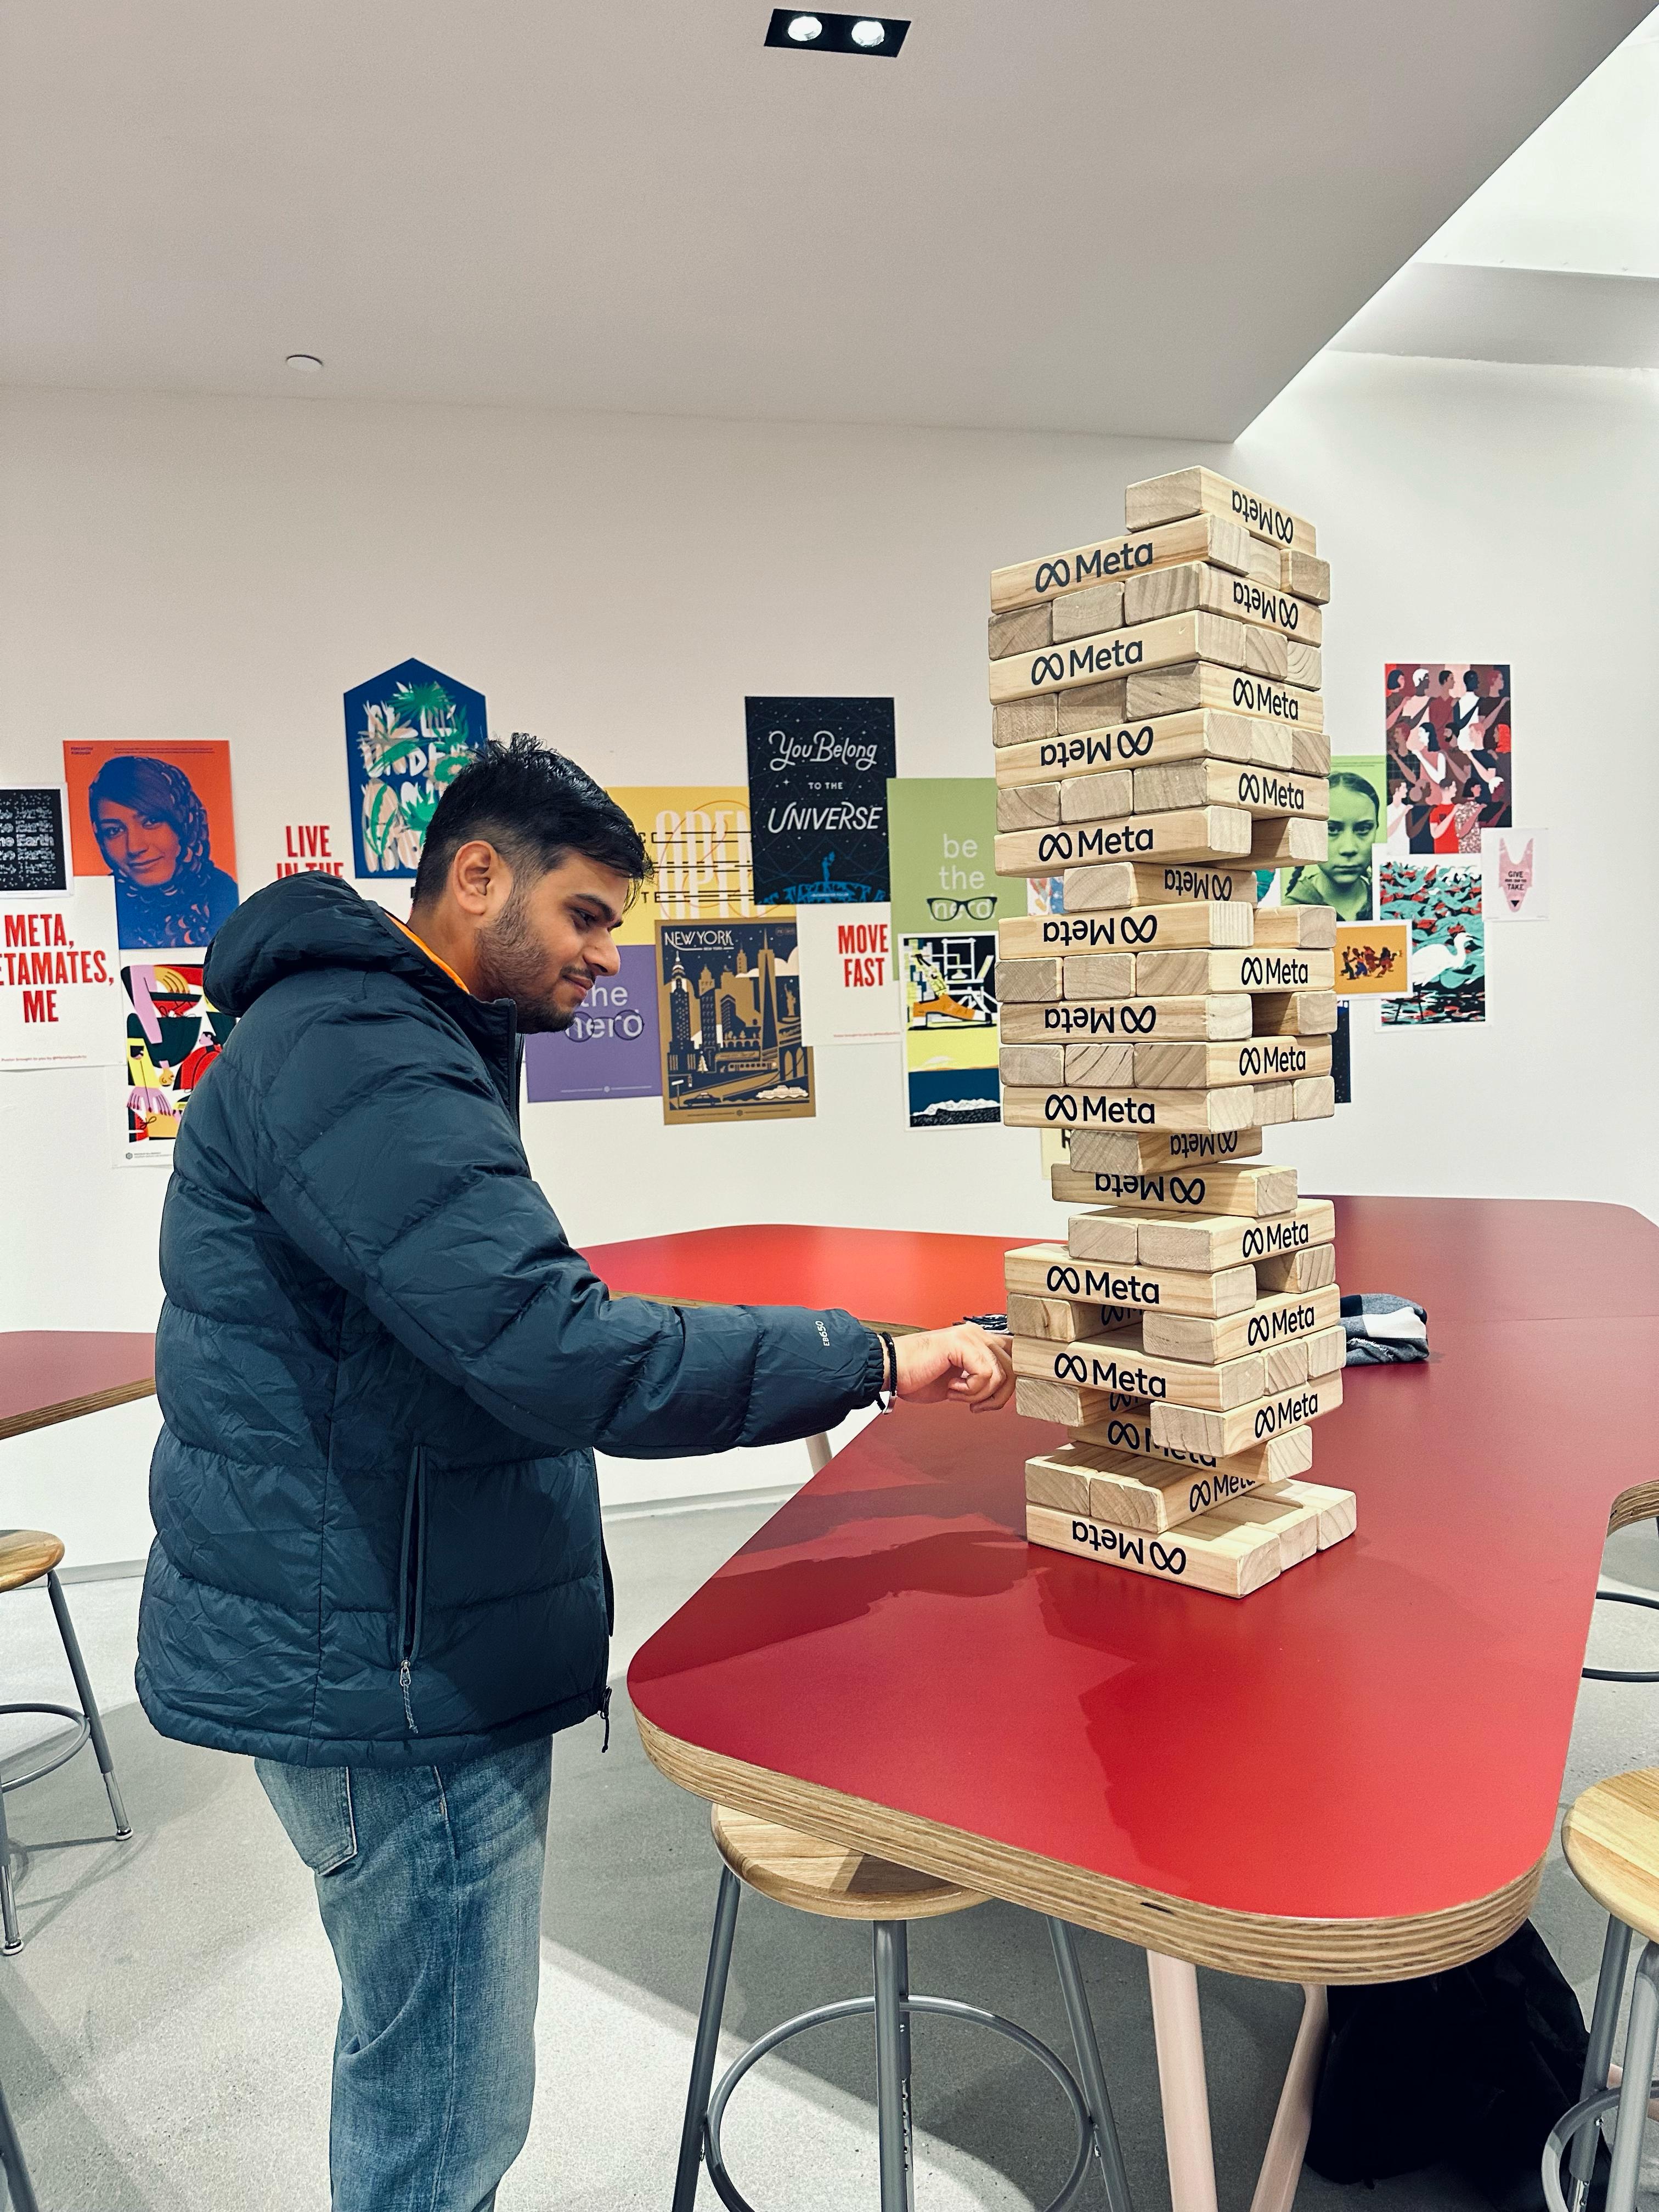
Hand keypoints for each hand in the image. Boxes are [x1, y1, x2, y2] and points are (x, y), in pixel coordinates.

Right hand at [891, 1324, 1014, 1413]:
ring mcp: (970, 1336)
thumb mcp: (961, 1380)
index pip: (1014, 1356)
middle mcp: (977, 1334)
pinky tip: (951, 1388)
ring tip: (957, 1393)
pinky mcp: (961, 1344)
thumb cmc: (918, 1376)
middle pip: (1013, 1369)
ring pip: (1001, 1374)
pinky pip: (985, 1375)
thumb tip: (1007, 1390)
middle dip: (997, 1397)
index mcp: (979, 1340)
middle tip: (975, 1405)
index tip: (990, 1402)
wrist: (891, 1371)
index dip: (1010, 1383)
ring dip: (979, 1394)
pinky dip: (969, 1391)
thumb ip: (983, 1379)